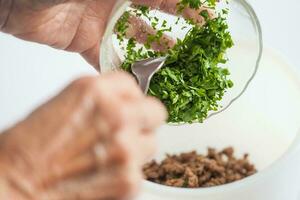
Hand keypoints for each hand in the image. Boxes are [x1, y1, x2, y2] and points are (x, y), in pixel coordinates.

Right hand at [0, 72, 166, 199]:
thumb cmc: (30, 148)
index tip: (128, 107)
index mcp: (96, 91)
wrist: (15, 183)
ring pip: (150, 144)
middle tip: (128, 131)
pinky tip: (103, 176)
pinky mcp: (129, 180)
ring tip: (108, 158)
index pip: (134, 86)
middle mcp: (117, 116)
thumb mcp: (66, 103)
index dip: (130, 99)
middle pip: (155, 112)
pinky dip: (126, 175)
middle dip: (143, 121)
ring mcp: (126, 148)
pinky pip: (141, 171)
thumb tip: (125, 104)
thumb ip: (102, 100)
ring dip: (135, 150)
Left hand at [1, 0, 213, 67]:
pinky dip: (120, 69)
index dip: (188, 8)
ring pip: (132, 42)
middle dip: (172, 34)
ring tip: (171, 70)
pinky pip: (107, 58)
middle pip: (152, 20)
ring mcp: (101, 23)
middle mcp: (115, 3)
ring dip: (150, 55)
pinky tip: (135, 81)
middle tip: (193, 51)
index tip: (208, 19)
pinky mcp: (85, 42)